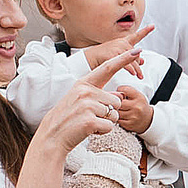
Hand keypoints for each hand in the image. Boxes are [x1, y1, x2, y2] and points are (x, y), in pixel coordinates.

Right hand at [35, 36, 147, 154]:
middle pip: (117, 100)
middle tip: (89, 116)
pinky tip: (88, 130)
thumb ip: (101, 96)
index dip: (123, 59)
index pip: (107, 68)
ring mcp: (87, 105)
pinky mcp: (90, 121)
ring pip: (114, 114)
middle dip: (109, 112)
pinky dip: (102, 131)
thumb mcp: (81, 101)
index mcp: (83, 83)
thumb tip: (120, 96)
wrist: (51, 136)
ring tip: (88, 123)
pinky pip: (110, 126)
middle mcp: (85, 91)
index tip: (136, 50)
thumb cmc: (68, 118)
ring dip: (105, 122)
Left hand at [114, 84, 153, 132]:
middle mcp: (137, 107)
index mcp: (139, 97)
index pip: (125, 90)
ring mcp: (133, 117)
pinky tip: (121, 117)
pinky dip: (117, 118)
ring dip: (115, 111)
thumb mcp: (136, 95)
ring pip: (117, 112)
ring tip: (119, 110)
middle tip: (116, 103)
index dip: (119, 91)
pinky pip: (118, 120)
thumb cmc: (139, 106)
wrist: (148, 120)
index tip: (119, 93)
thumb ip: (126, 91)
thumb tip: (113, 92)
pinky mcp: (129, 125)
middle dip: (116, 103)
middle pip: (118, 103)